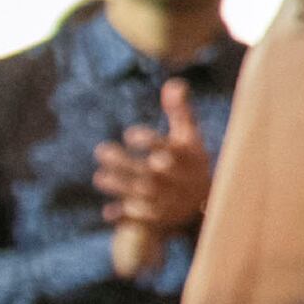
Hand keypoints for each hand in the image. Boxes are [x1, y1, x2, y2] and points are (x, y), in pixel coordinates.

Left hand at [90, 78, 215, 269]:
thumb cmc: (191, 161)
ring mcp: (165, 200)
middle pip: (147, 172)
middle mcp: (173, 179)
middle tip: (101, 150)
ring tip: (100, 177)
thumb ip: (180, 110)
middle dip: (123, 163)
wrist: (203, 202)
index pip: (165, 148)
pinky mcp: (156, 218)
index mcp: (183, 157)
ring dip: (119, 187)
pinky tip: (108, 211)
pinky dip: (123, 217)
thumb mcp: (190, 135)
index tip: (130, 134)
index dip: (147, 141)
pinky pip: (138, 220)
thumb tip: (172, 83)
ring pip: (139, 195)